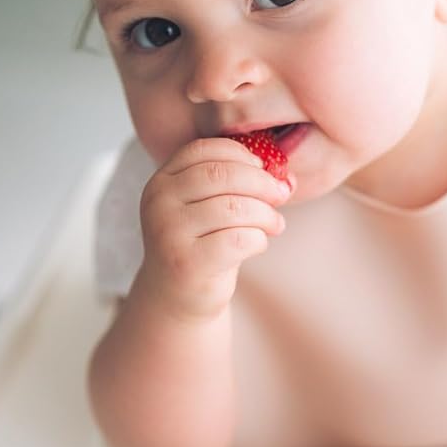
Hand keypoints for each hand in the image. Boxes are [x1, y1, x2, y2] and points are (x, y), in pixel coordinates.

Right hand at [138, 137, 291, 318]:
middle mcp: (159, 203)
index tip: (262, 169)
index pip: (204, 150)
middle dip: (261, 183)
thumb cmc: (202, 244)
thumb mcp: (210, 207)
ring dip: (266, 215)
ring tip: (274, 224)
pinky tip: (258, 243)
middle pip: (222, 175)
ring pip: (234, 207)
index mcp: (162, 181)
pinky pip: (240, 239)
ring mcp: (170, 233)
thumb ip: (238, 185)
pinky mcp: (188, 263)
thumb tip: (287, 179)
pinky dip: (259, 239)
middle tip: (280, 195)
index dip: (241, 155)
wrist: (178, 296)